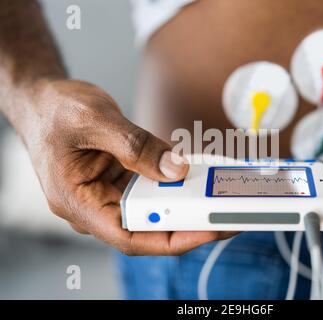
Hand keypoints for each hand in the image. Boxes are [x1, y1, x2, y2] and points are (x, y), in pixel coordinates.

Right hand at [21, 79, 234, 254]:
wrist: (43, 100)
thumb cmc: (54, 111)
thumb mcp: (95, 121)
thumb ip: (136, 146)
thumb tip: (175, 169)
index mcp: (78, 202)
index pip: (128, 236)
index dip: (169, 238)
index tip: (205, 230)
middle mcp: (95, 205)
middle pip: (146, 227)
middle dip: (187, 223)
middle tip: (225, 214)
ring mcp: (109, 194)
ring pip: (153, 210)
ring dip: (184, 205)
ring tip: (216, 198)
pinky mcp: (121, 181)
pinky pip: (151, 190)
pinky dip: (174, 185)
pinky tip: (196, 178)